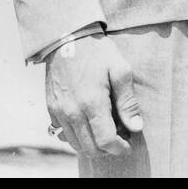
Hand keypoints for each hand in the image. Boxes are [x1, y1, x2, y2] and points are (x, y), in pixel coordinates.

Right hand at [45, 33, 142, 158]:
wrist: (67, 38)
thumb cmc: (97, 52)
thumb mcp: (120, 69)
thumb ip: (127, 101)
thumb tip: (136, 127)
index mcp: (92, 103)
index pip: (106, 141)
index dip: (120, 148)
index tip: (129, 144)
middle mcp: (72, 112)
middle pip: (90, 148)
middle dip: (108, 150)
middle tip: (120, 138)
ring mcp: (59, 112)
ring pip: (76, 145)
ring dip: (93, 145)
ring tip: (106, 131)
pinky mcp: (52, 110)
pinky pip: (64, 135)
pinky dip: (78, 137)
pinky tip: (90, 125)